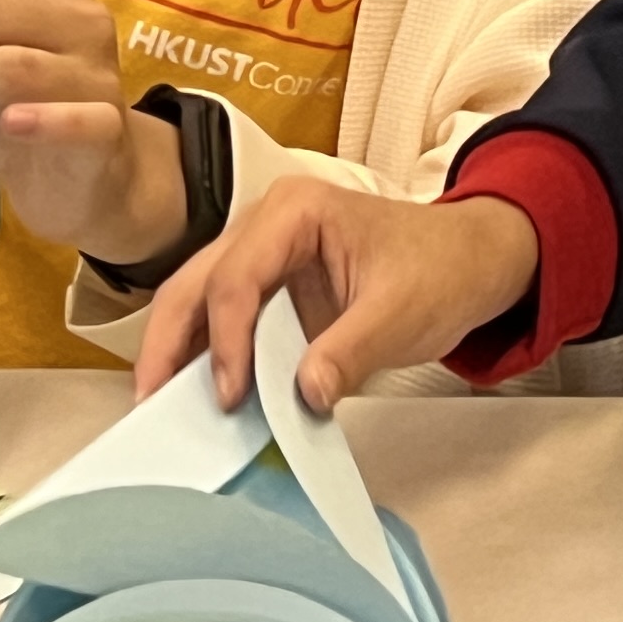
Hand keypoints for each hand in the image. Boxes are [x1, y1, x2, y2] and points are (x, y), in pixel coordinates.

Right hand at [136, 177, 536, 415]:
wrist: (471, 261)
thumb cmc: (441, 269)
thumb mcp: (403, 313)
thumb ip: (351, 352)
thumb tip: (303, 397)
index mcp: (296, 211)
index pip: (237, 276)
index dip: (226, 340)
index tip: (231, 397)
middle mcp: (266, 225)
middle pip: (196, 282)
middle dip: (169, 343)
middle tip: (151, 406)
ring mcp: (263, 257)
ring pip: (198, 300)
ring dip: (179, 354)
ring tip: (159, 410)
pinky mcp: (270, 292)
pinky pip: (224, 322)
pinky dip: (208, 359)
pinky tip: (197, 399)